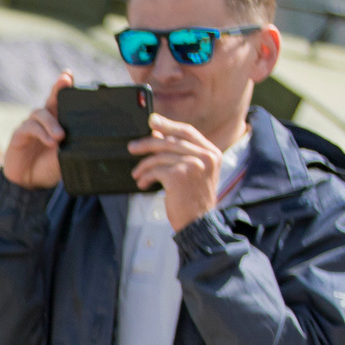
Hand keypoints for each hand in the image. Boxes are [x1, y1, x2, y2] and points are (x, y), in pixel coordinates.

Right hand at [2, 74, 71, 188]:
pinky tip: (50, 141)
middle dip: (58, 87)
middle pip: (52, 99)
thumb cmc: (49, 168)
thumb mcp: (65, 158)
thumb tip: (85, 141)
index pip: (64, 102)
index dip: (65, 87)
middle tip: (66, 79)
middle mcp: (45, 120)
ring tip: (60, 137)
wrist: (29, 184)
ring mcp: (31, 125)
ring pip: (41, 113)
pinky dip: (41, 133)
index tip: (69, 75)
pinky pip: (30, 127)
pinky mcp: (20, 134)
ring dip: (51, 123)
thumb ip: (72, 147)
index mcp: (59, 122)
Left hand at [132, 116, 225, 231]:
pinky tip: (143, 183)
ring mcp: (193, 164)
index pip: (187, 131)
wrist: (198, 223)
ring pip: (160, 156)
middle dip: (148, 143)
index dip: (168, 125)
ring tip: (137, 174)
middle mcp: (206, 156)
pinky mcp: (179, 175)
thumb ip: (180, 154)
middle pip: (171, 140)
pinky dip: (145, 176)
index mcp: (212, 153)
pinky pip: (155, 169)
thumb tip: (156, 135)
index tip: (152, 121)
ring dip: (144, 165)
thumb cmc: (193, 199)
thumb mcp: (193, 173)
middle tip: (132, 147)